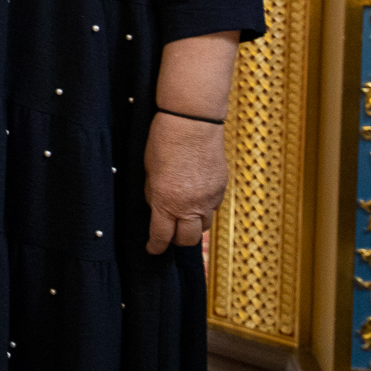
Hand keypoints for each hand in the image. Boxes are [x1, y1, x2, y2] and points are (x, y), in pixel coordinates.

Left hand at [143, 112, 227, 254]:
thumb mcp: (149, 172)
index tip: (153, 249)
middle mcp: (190, 205)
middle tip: (170, 233)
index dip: (156, 246)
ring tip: (185, 213)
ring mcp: (209, 198)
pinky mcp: (221, 188)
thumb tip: (158, 206)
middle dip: (178, 240)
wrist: (192, 121)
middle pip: (188, 239)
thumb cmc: (164, 140)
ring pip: (204, 225)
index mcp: (166, 202)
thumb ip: (154, 194)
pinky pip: (213, 207)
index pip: (162, 236)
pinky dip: (205, 207)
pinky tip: (196, 195)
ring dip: (193, 224)